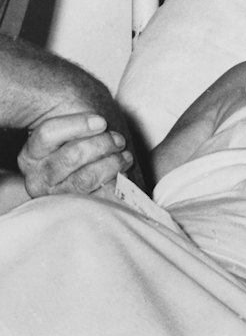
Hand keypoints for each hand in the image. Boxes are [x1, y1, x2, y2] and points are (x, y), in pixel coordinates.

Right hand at [18, 113, 133, 197]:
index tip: (102, 121)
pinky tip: (123, 174)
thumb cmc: (76, 147)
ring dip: (112, 164)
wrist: (79, 179)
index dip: (78, 124)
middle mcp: (37, 179)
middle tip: (119, 140)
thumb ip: (78, 121)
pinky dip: (116, 184)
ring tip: (125, 156)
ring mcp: (54, 199)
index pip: (47, 133)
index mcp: (30, 154)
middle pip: (71, 156)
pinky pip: (100, 199)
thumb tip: (100, 123)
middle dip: (102, 144)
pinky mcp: (75, 213)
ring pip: (86, 178)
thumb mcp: (70, 131)